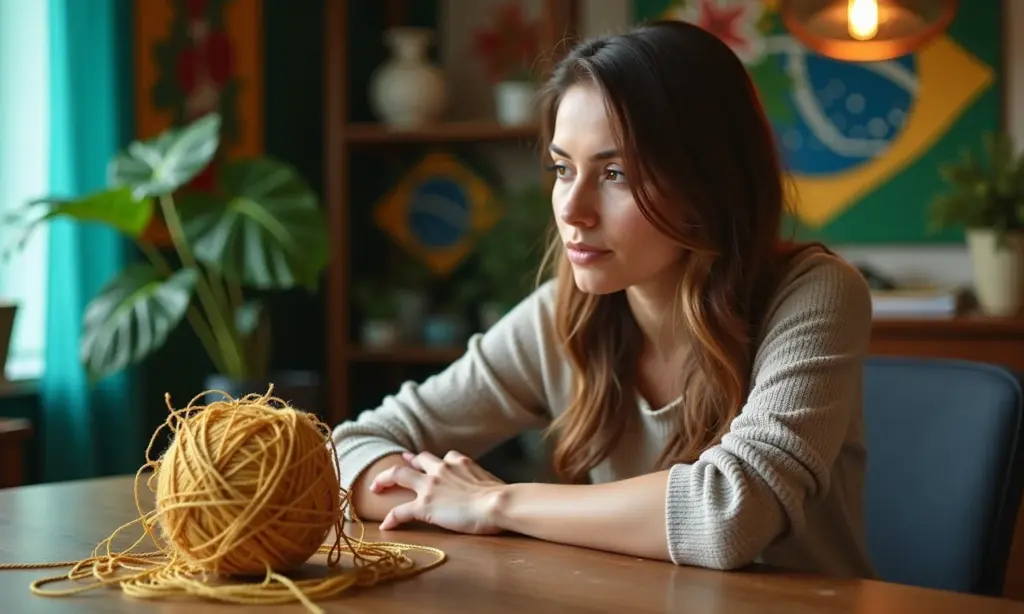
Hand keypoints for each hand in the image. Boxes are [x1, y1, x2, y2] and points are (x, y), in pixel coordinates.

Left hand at [370, 450, 506, 534]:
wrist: (497, 503)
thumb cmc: (503, 497)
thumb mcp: (492, 480)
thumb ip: (483, 481)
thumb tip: (493, 490)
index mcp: (459, 462)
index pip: (445, 457)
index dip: (437, 463)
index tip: (432, 465)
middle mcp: (441, 469)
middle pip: (417, 459)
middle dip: (406, 461)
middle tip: (399, 463)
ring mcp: (430, 486)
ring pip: (399, 474)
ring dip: (385, 478)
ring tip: (375, 486)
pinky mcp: (424, 506)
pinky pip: (400, 511)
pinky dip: (391, 518)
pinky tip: (385, 526)